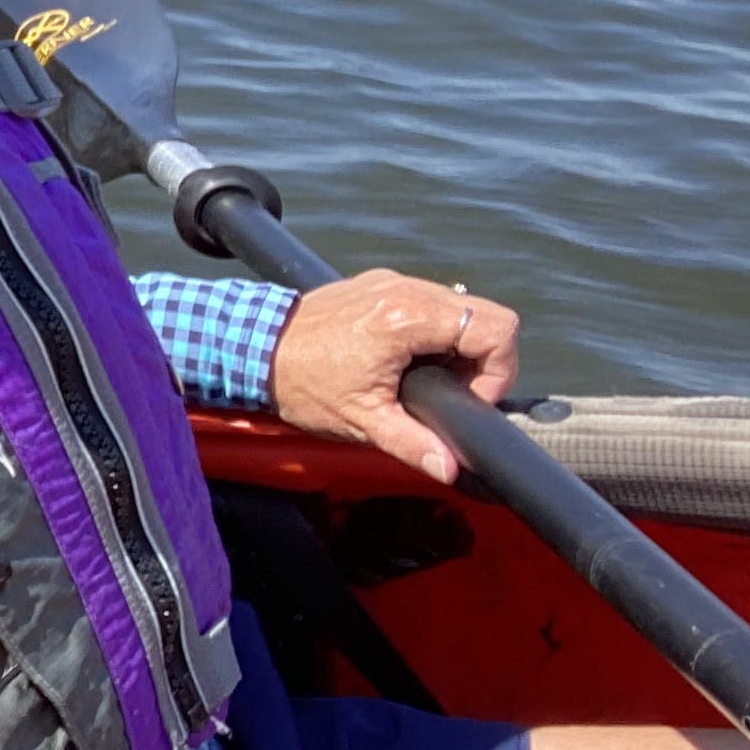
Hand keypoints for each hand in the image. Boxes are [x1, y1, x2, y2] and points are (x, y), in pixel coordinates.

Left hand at [264, 270, 519, 486]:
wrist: (252, 347)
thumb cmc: (301, 382)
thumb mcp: (362, 421)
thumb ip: (413, 445)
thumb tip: (451, 467)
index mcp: (407, 317)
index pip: (496, 328)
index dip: (497, 370)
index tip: (469, 398)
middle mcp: (406, 289)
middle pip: (485, 314)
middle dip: (481, 359)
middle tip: (451, 392)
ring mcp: (392, 282)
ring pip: (460, 306)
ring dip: (457, 345)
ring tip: (427, 381)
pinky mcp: (379, 285)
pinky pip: (429, 302)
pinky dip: (433, 331)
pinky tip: (407, 362)